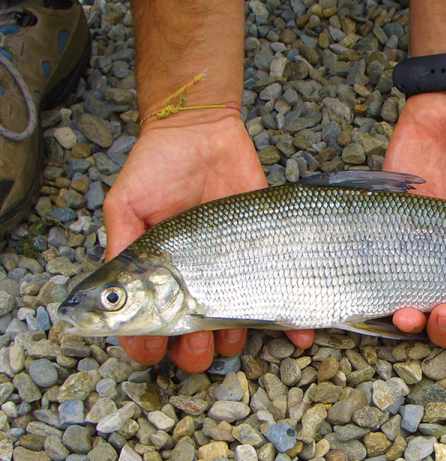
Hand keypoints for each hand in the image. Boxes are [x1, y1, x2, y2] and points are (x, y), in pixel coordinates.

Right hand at [104, 112, 315, 372]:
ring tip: (232, 338)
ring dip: (235, 341)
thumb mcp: (126, 203)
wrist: (204, 132)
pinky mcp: (267, 254)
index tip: (152, 351)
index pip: (151, 324)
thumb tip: (110, 297)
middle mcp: (197, 280)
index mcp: (158, 275)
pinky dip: (293, 322)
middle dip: (193, 351)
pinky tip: (298, 333)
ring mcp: (233, 271)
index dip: (148, 344)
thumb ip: (122, 246)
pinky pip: (280, 294)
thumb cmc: (158, 165)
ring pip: (236, 326)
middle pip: (194, 336)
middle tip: (195, 344)